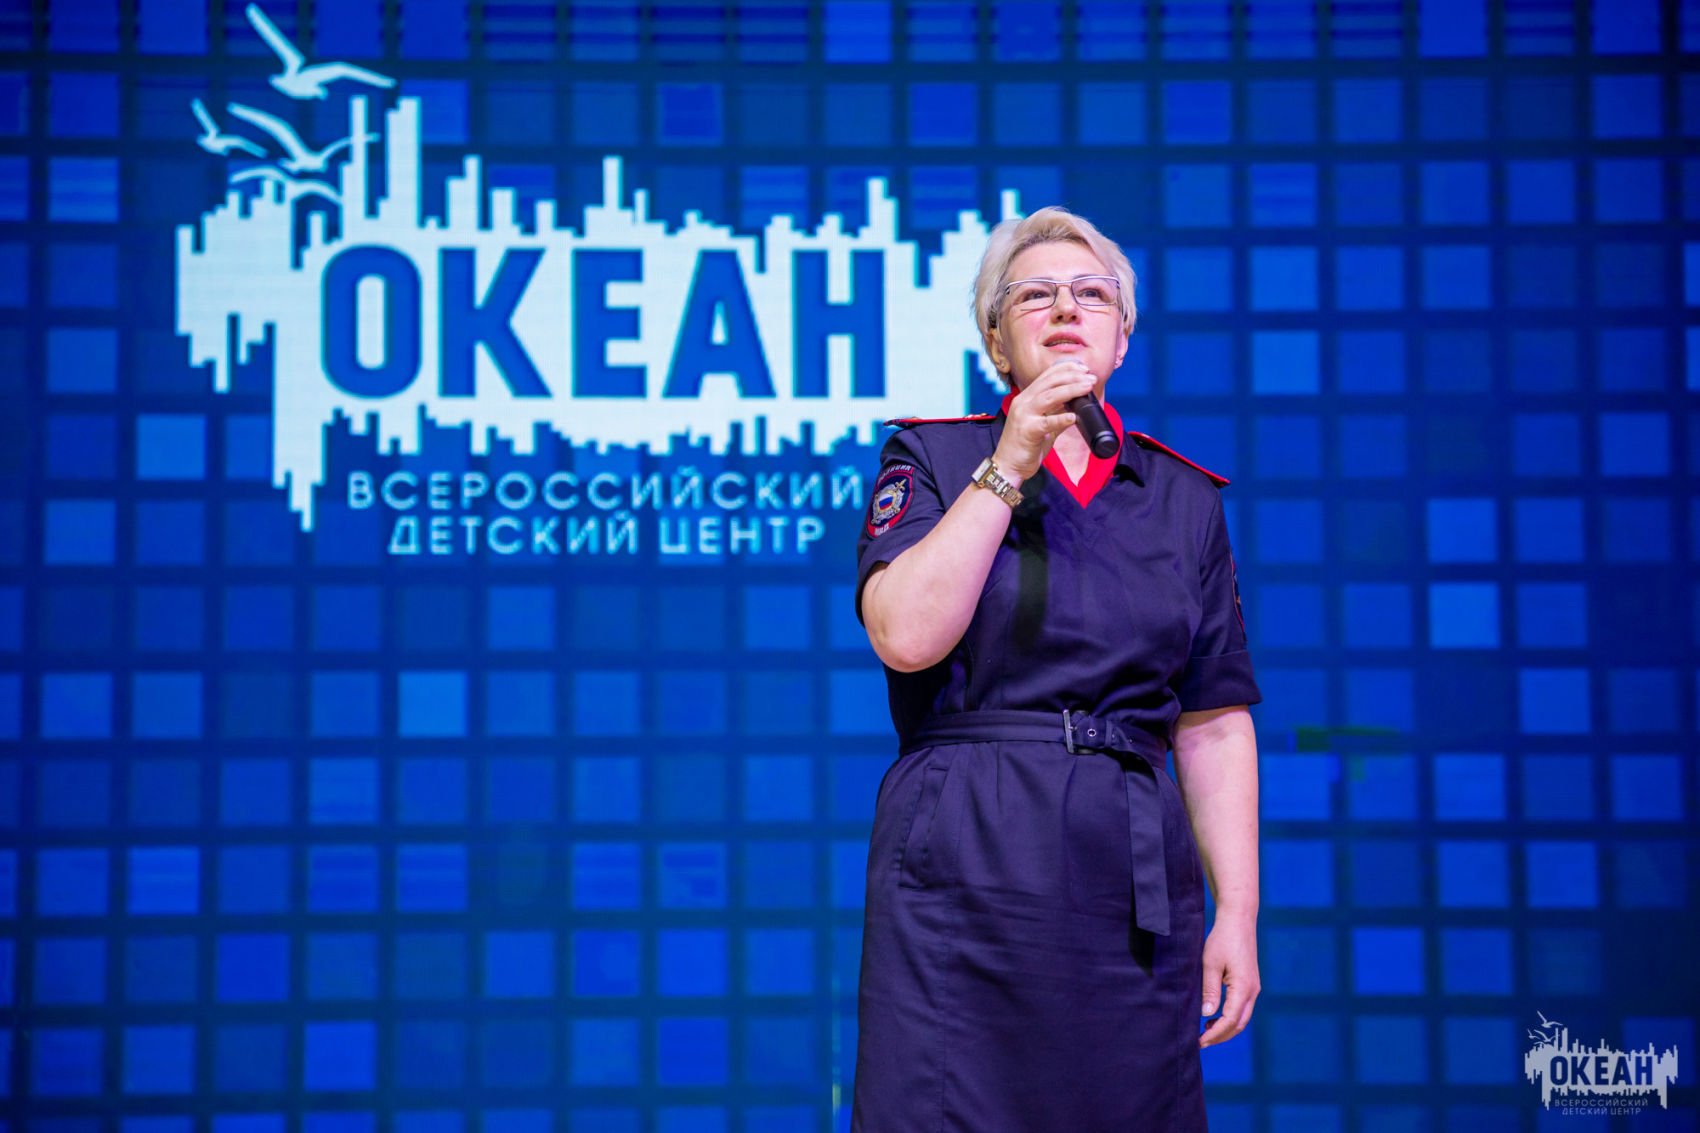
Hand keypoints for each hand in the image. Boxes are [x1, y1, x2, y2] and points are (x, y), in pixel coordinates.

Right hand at [992, 361, 1098, 480]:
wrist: (1008, 466)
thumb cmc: (1024, 447)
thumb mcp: (1043, 427)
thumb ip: (1056, 416)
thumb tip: (1076, 410)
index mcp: (1026, 398)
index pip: (1046, 376)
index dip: (1065, 368)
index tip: (1083, 368)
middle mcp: (1023, 403)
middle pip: (1050, 383)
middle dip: (1072, 376)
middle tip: (1090, 376)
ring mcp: (1023, 416)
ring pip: (1049, 397)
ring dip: (1071, 389)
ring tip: (1087, 387)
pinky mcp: (1027, 431)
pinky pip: (1047, 422)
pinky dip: (1061, 418)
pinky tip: (1074, 416)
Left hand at [1198, 914, 1259, 1046]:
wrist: (1238, 920)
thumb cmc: (1222, 939)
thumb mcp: (1210, 964)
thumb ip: (1209, 990)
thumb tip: (1207, 1014)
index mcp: (1244, 987)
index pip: (1230, 1020)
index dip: (1215, 1033)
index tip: (1199, 1041)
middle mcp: (1253, 991)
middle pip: (1239, 1024)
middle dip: (1220, 1035)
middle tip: (1200, 1042)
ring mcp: (1253, 988)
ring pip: (1242, 1017)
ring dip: (1225, 1028)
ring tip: (1205, 1031)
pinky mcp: (1250, 983)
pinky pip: (1242, 1008)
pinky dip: (1229, 1017)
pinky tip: (1214, 1016)